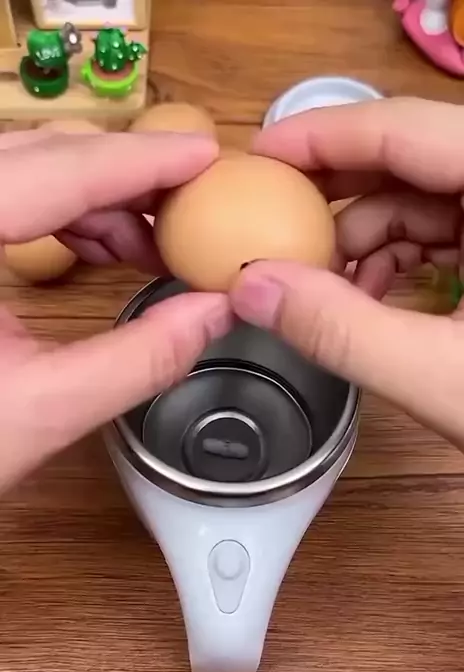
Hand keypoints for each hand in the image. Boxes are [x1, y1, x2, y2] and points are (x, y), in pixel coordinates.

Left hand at [0, 130, 230, 491]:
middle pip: (41, 155)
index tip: (205, 156)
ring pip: (25, 168)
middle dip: (125, 177)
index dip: (140, 161)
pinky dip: (62, 213)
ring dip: (97, 198)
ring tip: (153, 247)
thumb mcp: (43, 410)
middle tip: (192, 209)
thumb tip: (212, 313)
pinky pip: (9, 194)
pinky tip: (103, 248)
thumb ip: (138, 360)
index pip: (57, 172)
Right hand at [232, 98, 463, 449]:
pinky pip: (446, 232)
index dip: (325, 135)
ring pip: (426, 200)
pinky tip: (367, 301)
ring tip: (321, 291)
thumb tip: (253, 289)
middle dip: (338, 199)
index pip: (411, 128)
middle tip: (272, 228)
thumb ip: (342, 331)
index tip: (257, 156)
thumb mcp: (443, 378)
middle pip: (415, 160)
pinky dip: (398, 262)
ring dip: (364, 242)